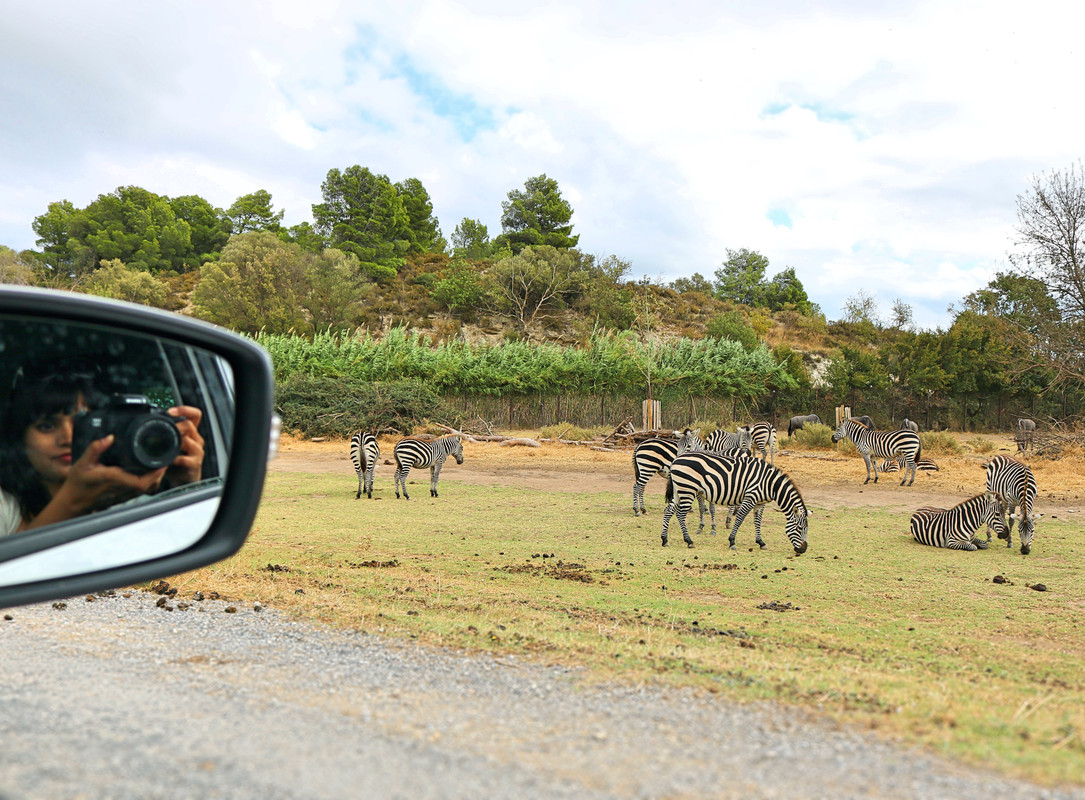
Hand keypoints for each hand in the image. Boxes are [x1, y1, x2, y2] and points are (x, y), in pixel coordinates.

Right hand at [23, 435, 166, 529]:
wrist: (71, 502)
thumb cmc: (77, 484)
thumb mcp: (82, 462)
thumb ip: (95, 448)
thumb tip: (109, 438)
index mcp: (114, 479)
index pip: (141, 481)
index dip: (155, 474)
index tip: (162, 464)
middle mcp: (121, 489)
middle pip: (149, 485)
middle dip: (160, 474)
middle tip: (164, 461)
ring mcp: (123, 495)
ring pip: (146, 490)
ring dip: (155, 479)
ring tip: (158, 466)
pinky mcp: (121, 498)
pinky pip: (140, 492)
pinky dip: (148, 484)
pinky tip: (147, 474)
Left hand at [163, 405, 204, 487]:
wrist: (183, 478)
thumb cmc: (175, 461)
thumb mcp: (171, 444)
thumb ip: (165, 433)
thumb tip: (148, 422)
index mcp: (190, 432)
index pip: (194, 415)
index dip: (184, 410)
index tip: (171, 411)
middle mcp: (196, 439)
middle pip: (189, 425)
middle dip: (175, 427)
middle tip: (164, 431)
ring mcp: (197, 451)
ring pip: (187, 440)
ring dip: (174, 443)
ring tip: (164, 448)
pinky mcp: (195, 463)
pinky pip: (184, 458)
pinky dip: (174, 460)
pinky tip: (168, 461)